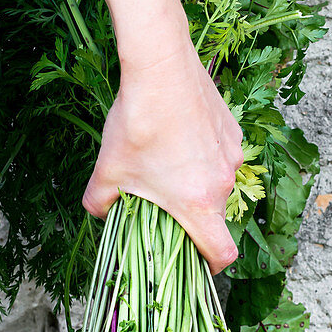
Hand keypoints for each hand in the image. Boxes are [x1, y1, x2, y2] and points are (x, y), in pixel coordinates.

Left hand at [82, 37, 243, 273]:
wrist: (161, 67)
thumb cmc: (137, 123)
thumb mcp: (107, 171)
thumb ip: (99, 204)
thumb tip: (100, 214)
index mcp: (198, 204)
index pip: (222, 253)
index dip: (210, 265)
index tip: (195, 261)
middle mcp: (223, 183)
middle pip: (214, 216)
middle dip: (191, 215)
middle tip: (162, 200)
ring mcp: (232, 156)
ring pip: (217, 183)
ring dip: (196, 183)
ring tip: (166, 161)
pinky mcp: (232, 131)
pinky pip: (220, 156)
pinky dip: (203, 156)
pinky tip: (178, 136)